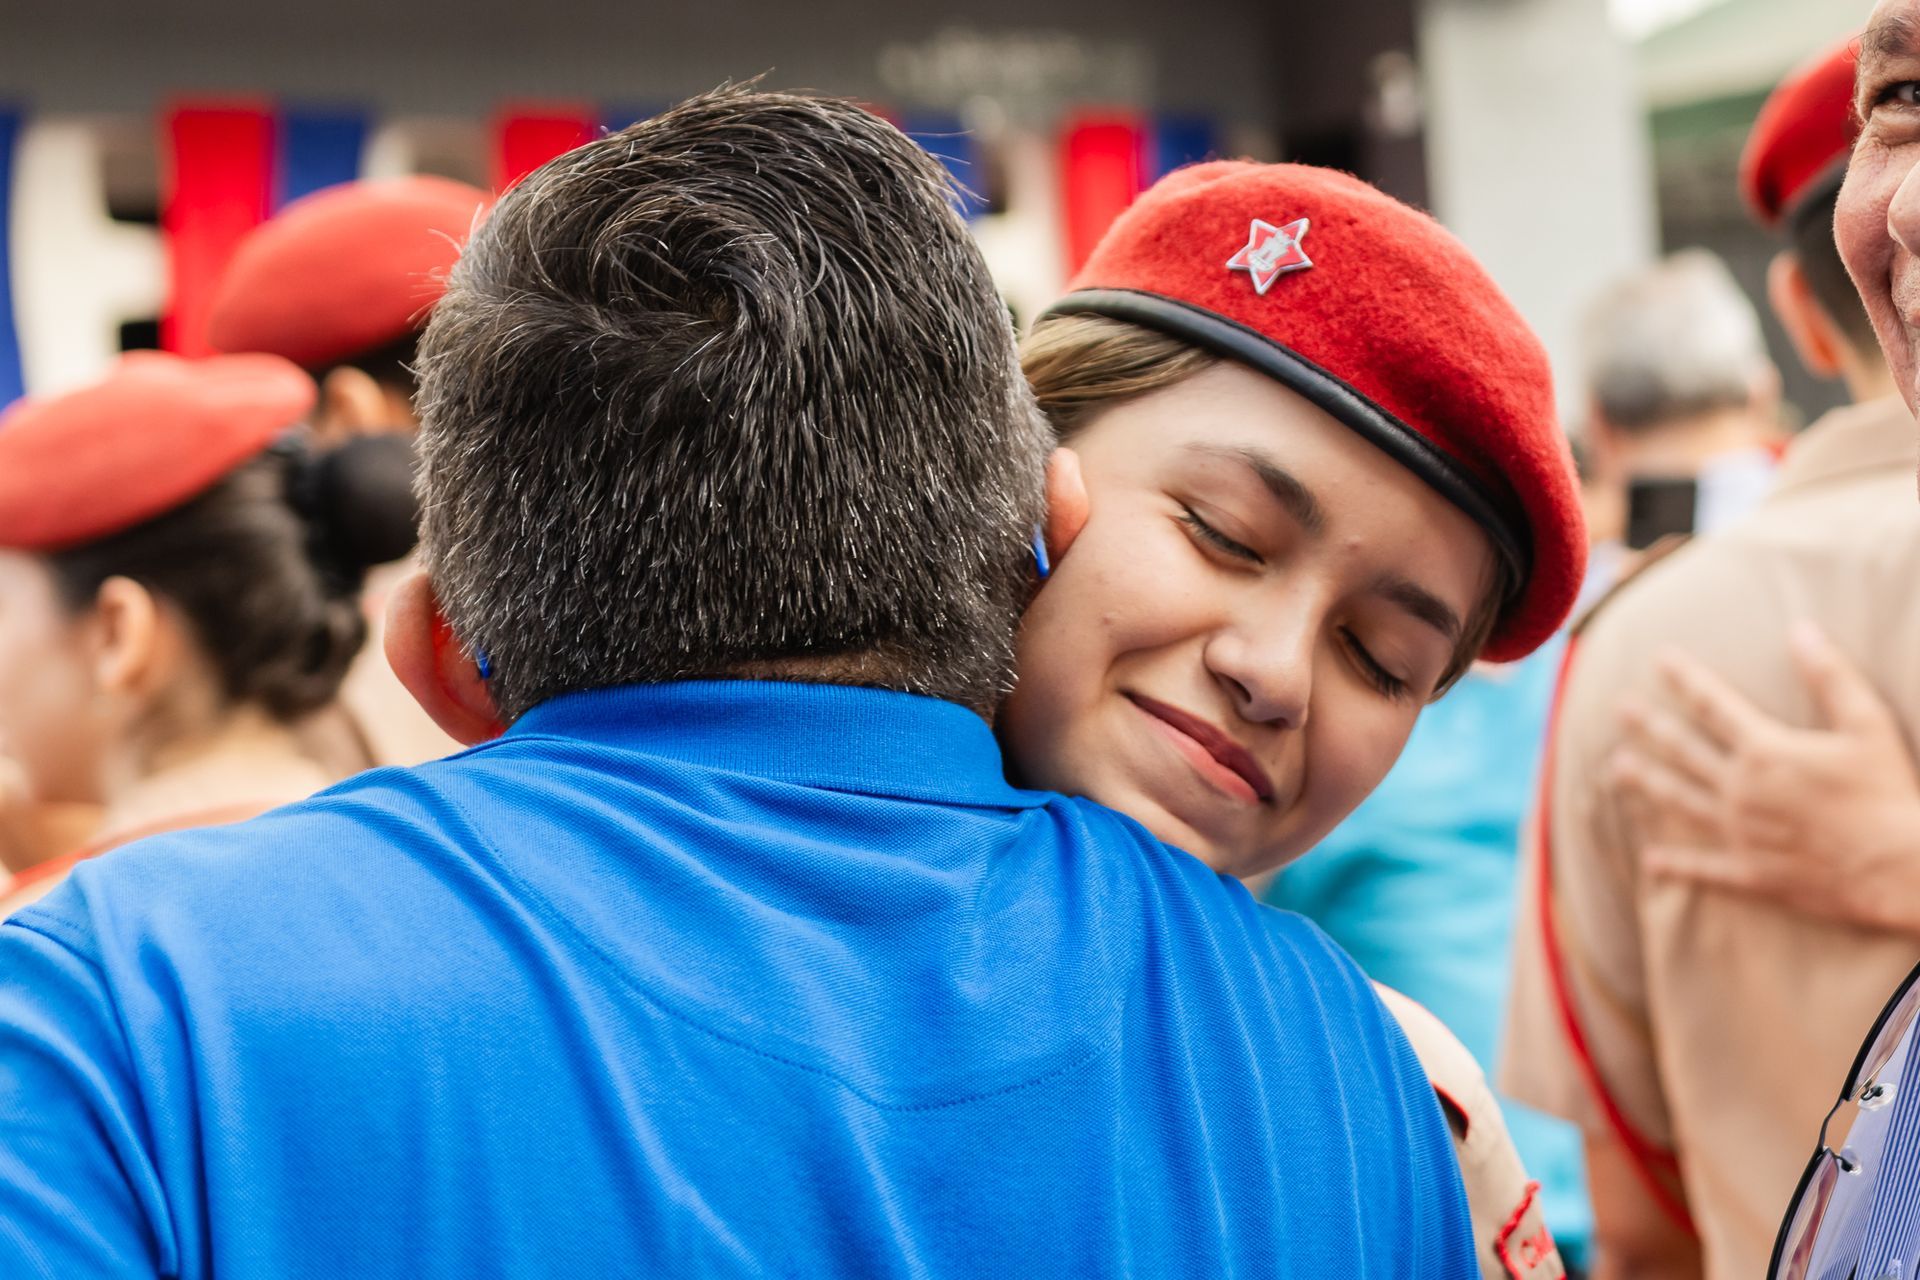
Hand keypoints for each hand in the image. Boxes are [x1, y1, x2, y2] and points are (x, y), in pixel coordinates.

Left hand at [1606, 621, 1919, 935]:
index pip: (1713, 705)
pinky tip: (1650, 860)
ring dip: (1647, 782)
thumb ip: (1831, 676)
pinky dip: (1676, 864)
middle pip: (1684, 750)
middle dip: (1650, 726)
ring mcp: (1741, 833)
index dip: (1684, 679)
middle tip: (1619, 708)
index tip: (1656, 658)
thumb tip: (1801, 629)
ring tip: (1616, 767)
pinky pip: (1703, 867)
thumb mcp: (1867, 725)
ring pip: (1680, 800)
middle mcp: (1741, 789)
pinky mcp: (1751, 873)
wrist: (1901, 868)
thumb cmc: (1889, 793)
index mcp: (1765, 751)